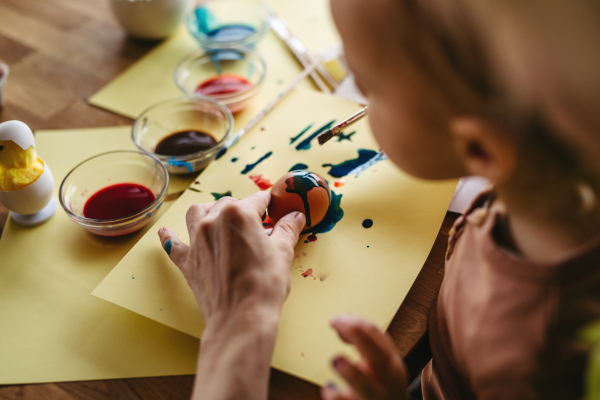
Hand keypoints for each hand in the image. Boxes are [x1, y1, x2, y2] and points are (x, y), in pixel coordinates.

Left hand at [157, 191, 305, 337]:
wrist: (241, 319)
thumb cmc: (264, 285)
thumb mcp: (282, 253)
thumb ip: (287, 230)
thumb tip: (296, 216)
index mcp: (239, 214)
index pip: (257, 200)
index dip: (269, 205)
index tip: (275, 209)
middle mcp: (213, 221)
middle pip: (228, 204)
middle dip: (243, 210)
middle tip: (258, 224)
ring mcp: (196, 240)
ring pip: (197, 213)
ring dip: (209, 211)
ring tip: (220, 218)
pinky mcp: (188, 261)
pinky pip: (173, 245)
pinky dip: (171, 238)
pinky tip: (166, 233)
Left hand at [322, 314, 408, 399]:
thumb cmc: (381, 389)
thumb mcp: (383, 366)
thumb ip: (368, 346)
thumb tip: (342, 327)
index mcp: (392, 364)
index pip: (378, 336)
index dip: (356, 323)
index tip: (337, 319)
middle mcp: (385, 381)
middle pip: (377, 356)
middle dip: (357, 335)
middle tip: (335, 322)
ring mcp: (373, 398)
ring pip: (365, 385)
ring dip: (350, 370)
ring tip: (336, 359)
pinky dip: (335, 395)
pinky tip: (328, 387)